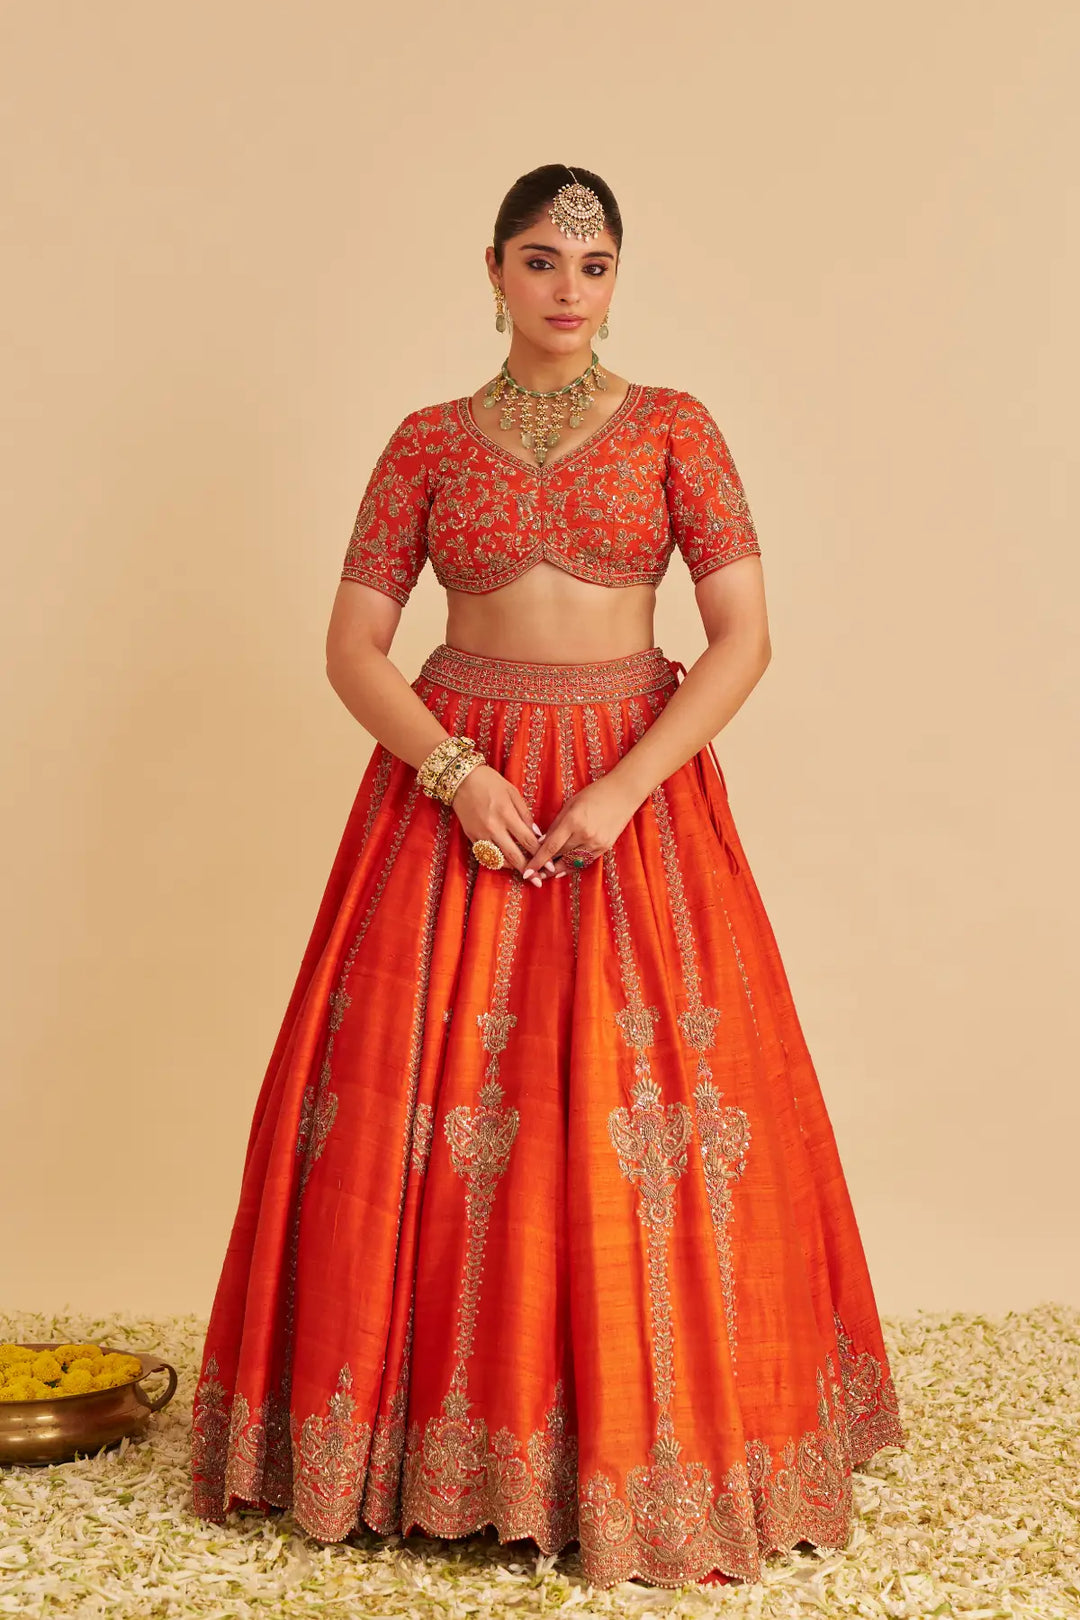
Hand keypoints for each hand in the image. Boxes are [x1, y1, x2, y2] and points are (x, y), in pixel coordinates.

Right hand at [450, 764, 557, 888]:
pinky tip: (507, 863)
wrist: (461, 779)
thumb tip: (536, 834)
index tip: (549, 865)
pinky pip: (486, 855)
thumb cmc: (490, 782)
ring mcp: (480, 834)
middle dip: (528, 870)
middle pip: (514, 855)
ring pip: (499, 859)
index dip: (540, 855)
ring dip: (513, 867)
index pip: (527, 840)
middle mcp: (493, 827)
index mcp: (506, 814)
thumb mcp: (513, 793)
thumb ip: (525, 814)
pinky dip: (497, 861)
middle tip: (538, 881)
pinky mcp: (471, 836)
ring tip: (524, 872)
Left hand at [522, 777, 644, 879]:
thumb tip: (542, 842)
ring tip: (545, 875)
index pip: (550, 847)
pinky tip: (562, 870)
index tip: (526, 872)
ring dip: (558, 870)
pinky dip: (573, 866)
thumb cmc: (594, 794)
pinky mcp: (605, 847)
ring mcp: (596, 842)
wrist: (623, 793)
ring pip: (572, 862)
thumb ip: (556, 825)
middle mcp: (585, 834)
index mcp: (573, 821)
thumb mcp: (570, 804)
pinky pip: (585, 862)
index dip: (537, 862)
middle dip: (545, 867)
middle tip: (533, 874)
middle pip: (560, 857)